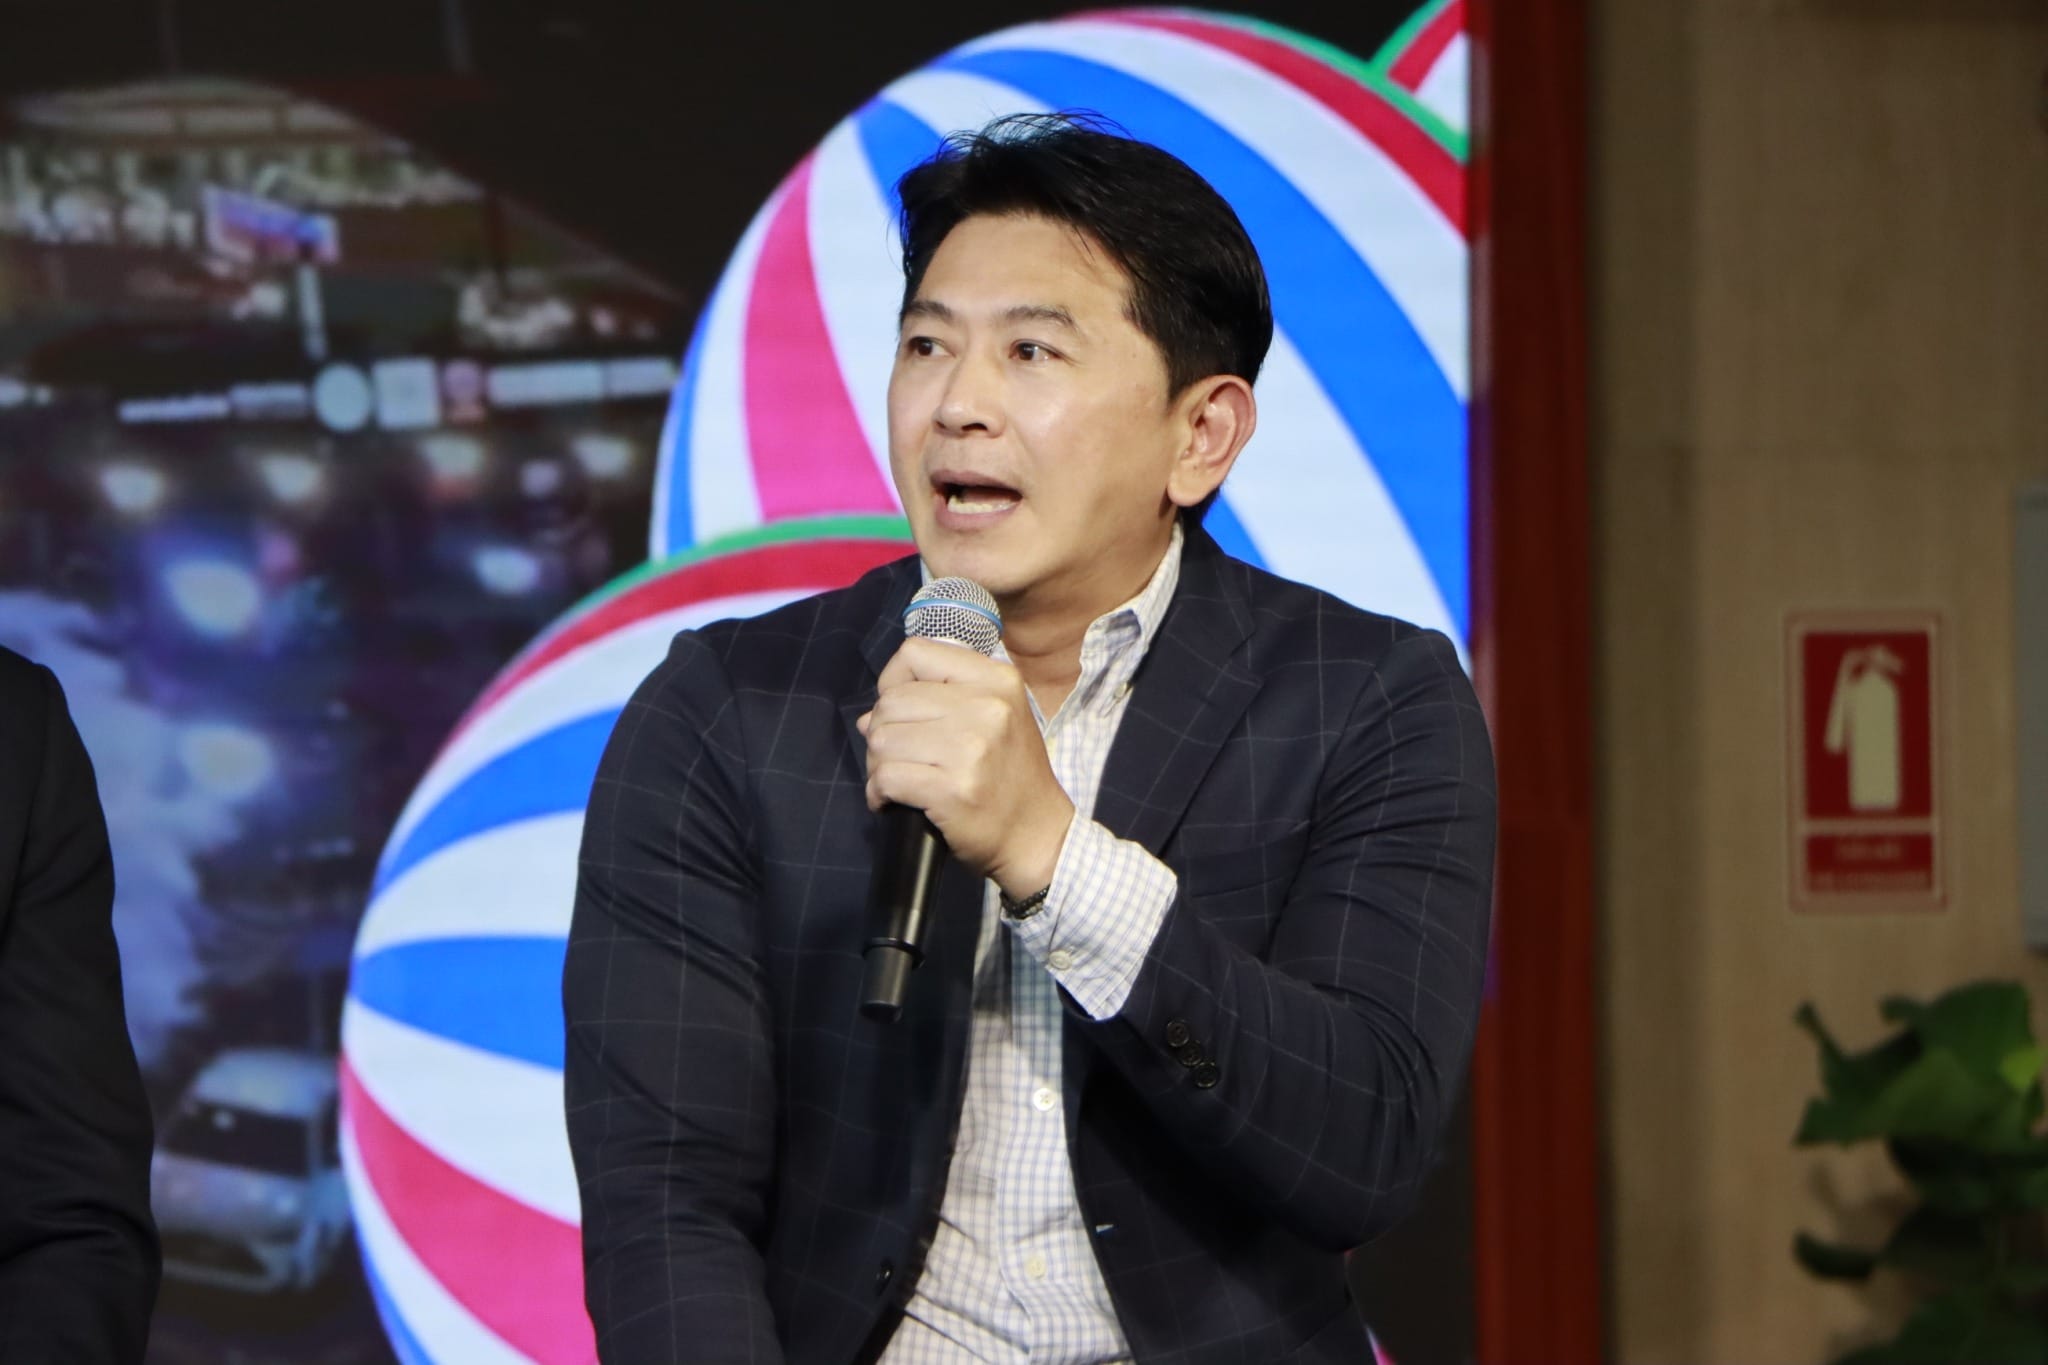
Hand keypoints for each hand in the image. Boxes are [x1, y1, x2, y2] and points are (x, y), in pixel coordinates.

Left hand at [856, 637, 1073, 898]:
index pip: (915, 653)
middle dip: (882, 731)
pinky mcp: (952, 789)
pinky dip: (878, 792)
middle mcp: (987, 707)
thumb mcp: (995, 718)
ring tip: (896, 780)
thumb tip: (867, 719)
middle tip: (898, 757)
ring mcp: (970, 749)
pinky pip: (886, 777)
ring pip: (882, 739)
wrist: (1037, 834)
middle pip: (892, 701)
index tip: (904, 712)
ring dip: (877, 765)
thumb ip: (938, 702)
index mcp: (997, 679)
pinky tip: (890, 801)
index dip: (895, 681)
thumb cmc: (1010, 774)